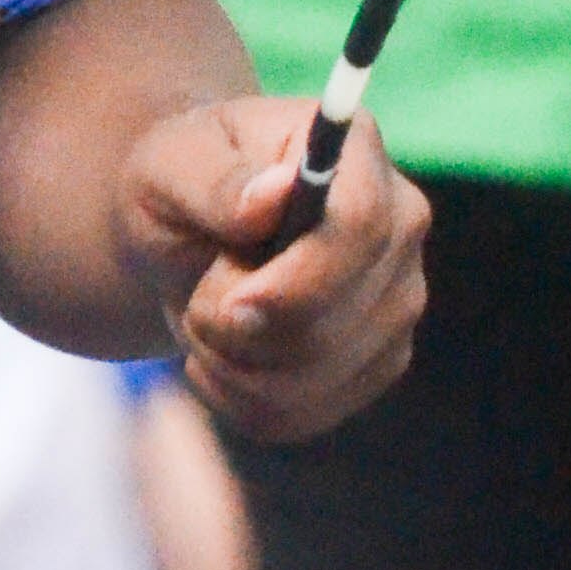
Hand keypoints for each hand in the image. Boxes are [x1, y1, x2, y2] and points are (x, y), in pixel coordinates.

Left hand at [115, 94, 427, 444]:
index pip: (360, 227)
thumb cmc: (181, 181)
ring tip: (204, 319)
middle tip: (198, 300)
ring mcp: (398, 299)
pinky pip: (305, 415)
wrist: (187, 230)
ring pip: (322, 378)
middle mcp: (399, 225)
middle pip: (343, 316)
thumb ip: (218, 181)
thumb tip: (277, 191)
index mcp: (356, 154)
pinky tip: (218, 359)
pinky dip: (241, 400)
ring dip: (235, 365)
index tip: (230, 304)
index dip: (298, 281)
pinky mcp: (377, 361)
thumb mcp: (171, 164)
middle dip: (246, 330)